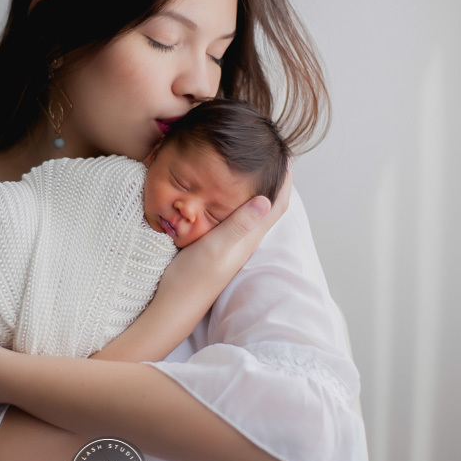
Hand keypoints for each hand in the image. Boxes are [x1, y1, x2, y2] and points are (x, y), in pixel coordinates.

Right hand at [157, 166, 291, 306]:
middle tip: (270, 155)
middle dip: (274, 181)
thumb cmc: (193, 278)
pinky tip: (224, 193)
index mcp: (249, 238)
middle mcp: (245, 241)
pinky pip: (235, 217)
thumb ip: (238, 225)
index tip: (286, 156)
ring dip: (256, 189)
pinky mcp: (217, 246)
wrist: (174, 305)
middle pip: (268, 206)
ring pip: (252, 212)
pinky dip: (236, 200)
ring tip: (252, 167)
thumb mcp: (216, 247)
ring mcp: (232, 245)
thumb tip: (266, 199)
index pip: (276, 206)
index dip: (285, 181)